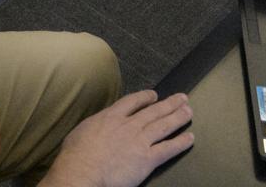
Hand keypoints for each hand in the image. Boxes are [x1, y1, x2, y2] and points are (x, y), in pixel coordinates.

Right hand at [45, 91, 193, 186]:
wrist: (82, 171)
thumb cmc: (76, 155)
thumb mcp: (82, 130)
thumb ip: (96, 125)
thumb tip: (97, 125)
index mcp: (112, 117)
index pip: (133, 102)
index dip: (145, 97)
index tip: (154, 95)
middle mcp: (129, 125)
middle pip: (153, 111)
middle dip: (169, 103)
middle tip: (182, 97)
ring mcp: (139, 141)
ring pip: (163, 125)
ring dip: (178, 117)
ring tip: (189, 111)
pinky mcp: (146, 159)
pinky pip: (167, 149)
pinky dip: (180, 142)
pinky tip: (189, 137)